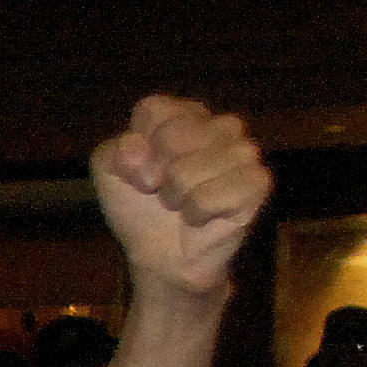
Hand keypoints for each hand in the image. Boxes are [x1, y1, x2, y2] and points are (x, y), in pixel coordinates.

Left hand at [92, 96, 267, 302]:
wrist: (161, 256)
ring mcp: (244, 151)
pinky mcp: (258, 182)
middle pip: (173, 135)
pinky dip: (196, 213)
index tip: (141, 172)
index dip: (136, 149)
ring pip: (188, 169)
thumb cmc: (140, 209)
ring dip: (176, 197)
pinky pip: (210, 195)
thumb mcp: (108, 175)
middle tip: (164, 191)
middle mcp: (220, 125)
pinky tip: (203, 217)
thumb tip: (138, 149)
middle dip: (157, 174)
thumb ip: (113, 151)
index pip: (153, 110)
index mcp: (185, 114)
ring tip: (183, 204)